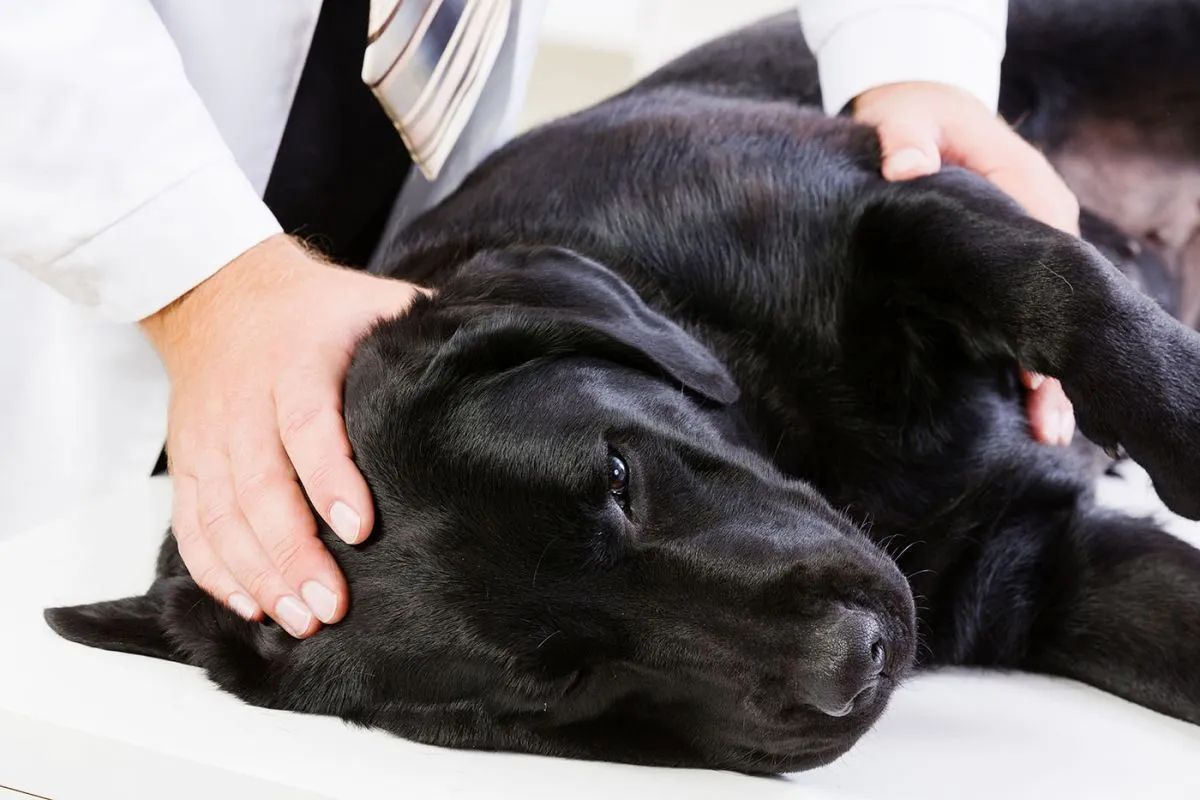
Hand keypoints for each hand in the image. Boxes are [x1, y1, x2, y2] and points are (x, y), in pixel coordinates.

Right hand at [140, 235, 426, 637]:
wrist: (220, 293)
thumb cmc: (317, 309)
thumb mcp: (374, 302)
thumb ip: (425, 330)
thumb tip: (495, 350)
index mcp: (298, 361)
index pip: (307, 424)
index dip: (331, 477)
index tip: (360, 528)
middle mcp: (246, 401)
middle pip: (260, 485)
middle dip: (293, 551)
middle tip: (330, 604)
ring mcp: (210, 436)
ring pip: (221, 513)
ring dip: (257, 572)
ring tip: (298, 619)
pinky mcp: (188, 460)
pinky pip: (192, 522)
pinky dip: (215, 569)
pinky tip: (251, 605)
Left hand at [853, 81, 1077, 446]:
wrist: (919, 108)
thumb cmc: (913, 117)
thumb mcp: (903, 120)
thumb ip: (904, 141)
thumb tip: (903, 168)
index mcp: (1027, 190)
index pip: (1049, 263)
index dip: (1043, 319)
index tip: (1036, 372)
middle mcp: (1042, 222)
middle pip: (1059, 304)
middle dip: (1055, 365)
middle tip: (1048, 427)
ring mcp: (1030, 248)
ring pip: (1048, 318)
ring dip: (1047, 374)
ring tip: (1046, 436)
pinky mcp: (1008, 265)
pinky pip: (1025, 315)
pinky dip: (1027, 357)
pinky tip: (1023, 407)